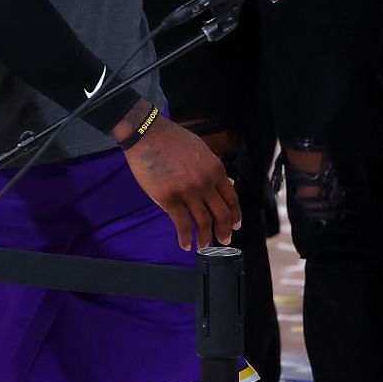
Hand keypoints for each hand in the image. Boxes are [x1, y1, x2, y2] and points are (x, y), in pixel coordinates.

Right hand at [120, 112, 239, 249]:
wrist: (147, 135)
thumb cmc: (172, 139)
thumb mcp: (201, 149)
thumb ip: (214, 168)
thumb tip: (228, 182)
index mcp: (215, 169)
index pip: (231, 199)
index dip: (235, 215)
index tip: (235, 225)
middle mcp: (205, 183)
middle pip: (221, 214)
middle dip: (224, 231)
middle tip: (224, 241)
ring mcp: (188, 192)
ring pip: (203, 223)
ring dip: (205, 238)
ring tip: (204, 246)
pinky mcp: (169, 199)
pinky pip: (182, 225)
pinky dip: (185, 238)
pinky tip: (185, 245)